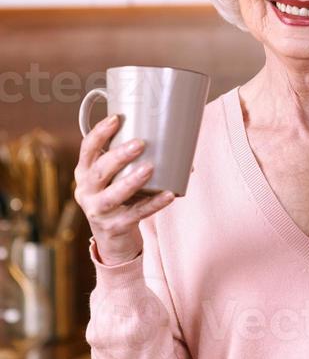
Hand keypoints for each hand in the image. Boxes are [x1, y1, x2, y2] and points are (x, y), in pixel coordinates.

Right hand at [73, 114, 174, 265]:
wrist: (112, 240)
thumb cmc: (119, 197)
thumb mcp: (114, 178)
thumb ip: (130, 159)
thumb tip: (174, 134)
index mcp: (85, 173)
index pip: (87, 150)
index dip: (99, 133)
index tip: (116, 118)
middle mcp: (86, 191)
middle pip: (99, 171)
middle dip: (118, 156)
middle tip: (140, 143)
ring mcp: (99, 211)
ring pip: (113, 195)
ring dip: (131, 181)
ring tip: (150, 168)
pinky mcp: (115, 227)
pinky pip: (136, 214)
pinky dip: (154, 204)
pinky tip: (169, 195)